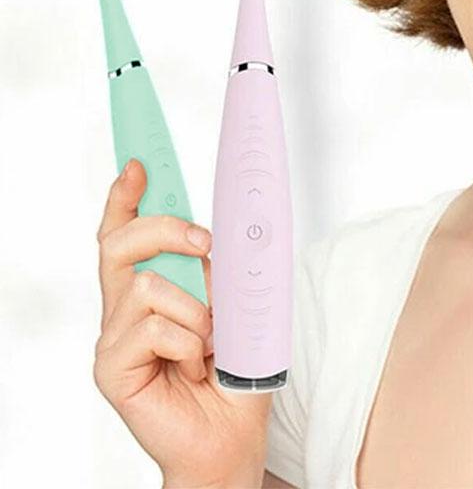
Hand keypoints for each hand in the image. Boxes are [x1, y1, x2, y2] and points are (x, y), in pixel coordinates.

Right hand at [93, 158, 271, 487]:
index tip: (138, 164)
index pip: (125, 233)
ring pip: (147, 285)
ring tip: (210, 341)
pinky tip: (195, 365)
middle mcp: (125, 309)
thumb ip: (219, 268)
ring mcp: (114, 338)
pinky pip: (153, 326)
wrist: (231, 434)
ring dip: (197, 309)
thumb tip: (222, 232)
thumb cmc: (233, 370)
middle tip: (205, 243)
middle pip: (120, 242)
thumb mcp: (235, 303)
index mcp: (153, 289)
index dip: (126, 197)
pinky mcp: (110, 366)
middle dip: (167, 229)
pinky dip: (190, 341)